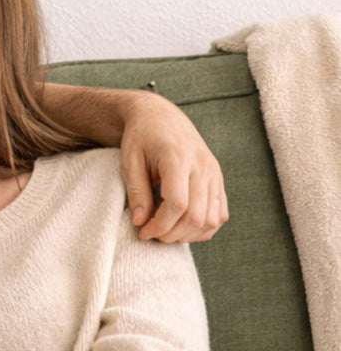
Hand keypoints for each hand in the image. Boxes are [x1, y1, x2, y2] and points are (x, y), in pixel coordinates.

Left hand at [119, 93, 228, 242]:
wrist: (159, 116)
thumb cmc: (141, 138)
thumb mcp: (130, 161)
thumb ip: (136, 193)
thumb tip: (141, 223)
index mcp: (178, 158)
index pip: (177, 204)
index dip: (160, 225)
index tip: (143, 231)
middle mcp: (202, 166)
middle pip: (196, 216)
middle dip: (172, 233)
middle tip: (152, 234)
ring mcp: (214, 173)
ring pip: (212, 219)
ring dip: (189, 234)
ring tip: (166, 231)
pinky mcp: (218, 179)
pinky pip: (220, 213)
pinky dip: (204, 227)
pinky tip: (183, 227)